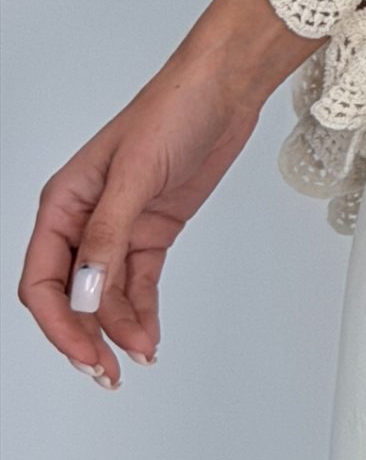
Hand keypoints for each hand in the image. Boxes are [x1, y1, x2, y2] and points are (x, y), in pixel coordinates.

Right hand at [18, 0, 320, 387]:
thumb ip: (107, 235)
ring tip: (141, 354)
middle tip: (108, 371)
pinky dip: (142, 312)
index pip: (44, 280)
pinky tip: (148, 336)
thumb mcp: (136, 174)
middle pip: (72, 296)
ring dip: (120, 328)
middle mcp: (86, 218)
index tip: (84, 352)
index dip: (59, 324)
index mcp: (64, 203)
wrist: (226, 88)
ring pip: (107, 295)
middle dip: (86, 336)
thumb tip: (84, 292)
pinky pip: (137, 283)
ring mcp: (120, 227)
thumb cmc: (173, 109)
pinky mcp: (152, 230)